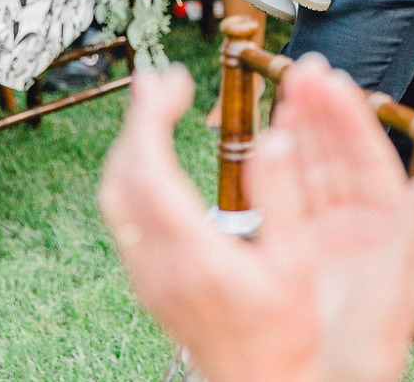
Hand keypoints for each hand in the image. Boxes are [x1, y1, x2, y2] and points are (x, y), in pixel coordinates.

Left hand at [99, 60, 413, 381]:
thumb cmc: (287, 334)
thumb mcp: (297, 262)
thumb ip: (283, 196)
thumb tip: (274, 135)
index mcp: (193, 254)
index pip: (149, 171)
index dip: (150, 117)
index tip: (172, 79)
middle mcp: (158, 266)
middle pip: (122, 178)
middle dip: (137, 120)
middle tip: (163, 81)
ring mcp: (147, 278)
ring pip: (116, 198)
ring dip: (132, 145)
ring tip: (158, 109)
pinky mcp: (149, 284)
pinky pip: (124, 216)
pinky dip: (134, 173)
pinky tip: (159, 159)